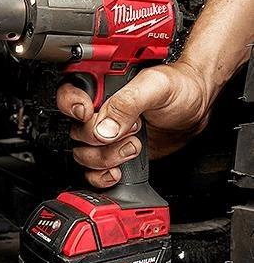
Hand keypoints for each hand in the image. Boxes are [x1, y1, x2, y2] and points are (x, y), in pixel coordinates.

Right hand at [56, 61, 210, 188]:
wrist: (195, 111)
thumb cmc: (179, 89)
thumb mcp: (156, 86)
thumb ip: (128, 103)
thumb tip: (104, 129)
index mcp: (101, 87)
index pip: (68, 95)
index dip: (72, 106)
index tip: (88, 113)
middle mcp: (98, 112)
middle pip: (77, 132)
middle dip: (102, 137)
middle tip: (132, 128)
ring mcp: (105, 135)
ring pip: (83, 155)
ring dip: (106, 157)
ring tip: (134, 146)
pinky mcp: (112, 155)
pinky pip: (92, 172)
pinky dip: (101, 176)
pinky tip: (119, 170)